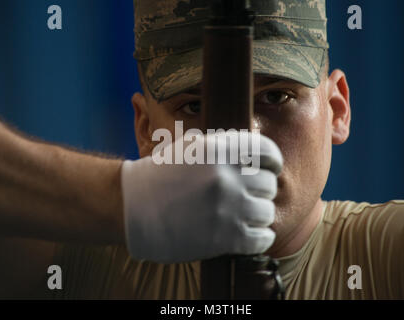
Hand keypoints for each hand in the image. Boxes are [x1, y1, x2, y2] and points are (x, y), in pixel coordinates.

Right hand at [121, 132, 282, 262]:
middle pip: (268, 184)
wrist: (131, 208)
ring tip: (242, 216)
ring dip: (257, 215)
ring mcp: (227, 208)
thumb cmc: (160, 175)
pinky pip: (262, 238)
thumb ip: (223, 146)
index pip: (267, 151)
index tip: (270, 168)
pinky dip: (259, 238)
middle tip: (245, 196)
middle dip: (259, 190)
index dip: (272, 161)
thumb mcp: (190, 147)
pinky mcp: (225, 238)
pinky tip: (247, 235)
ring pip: (267, 212)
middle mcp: (226, 177)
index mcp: (218, 150)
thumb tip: (256, 152)